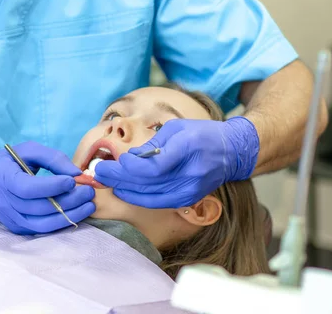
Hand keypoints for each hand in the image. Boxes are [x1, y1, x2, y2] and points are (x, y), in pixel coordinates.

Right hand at [0, 141, 94, 233]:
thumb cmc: (6, 163)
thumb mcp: (26, 150)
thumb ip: (51, 157)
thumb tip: (76, 172)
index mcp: (4, 178)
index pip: (28, 188)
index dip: (52, 187)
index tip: (73, 180)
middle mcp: (5, 202)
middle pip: (40, 207)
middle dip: (69, 201)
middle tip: (88, 191)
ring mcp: (10, 219)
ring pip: (43, 224)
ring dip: (70, 215)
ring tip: (88, 204)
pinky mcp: (17, 228)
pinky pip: (42, 230)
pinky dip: (61, 222)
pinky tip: (76, 212)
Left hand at [94, 117, 258, 207]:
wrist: (232, 151)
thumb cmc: (201, 134)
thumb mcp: (176, 128)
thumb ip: (152, 145)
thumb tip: (129, 159)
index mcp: (187, 148)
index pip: (153, 167)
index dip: (129, 168)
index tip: (114, 163)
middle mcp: (190, 173)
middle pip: (148, 183)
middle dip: (120, 179)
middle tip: (100, 173)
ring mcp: (191, 189)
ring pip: (151, 196)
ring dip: (126, 190)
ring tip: (108, 182)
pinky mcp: (189, 199)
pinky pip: (159, 202)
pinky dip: (140, 198)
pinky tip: (125, 191)